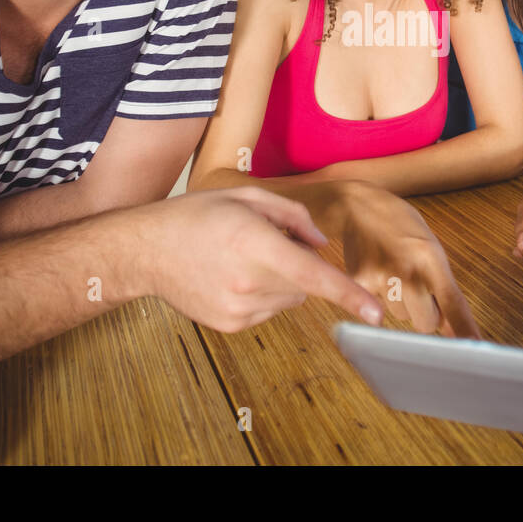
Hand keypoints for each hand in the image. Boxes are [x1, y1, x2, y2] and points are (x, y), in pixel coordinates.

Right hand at [137, 186, 384, 333]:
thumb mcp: (247, 197)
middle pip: (305, 283)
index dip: (349, 295)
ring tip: (240, 259)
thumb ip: (293, 215)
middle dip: (297, 264)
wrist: (146, 250)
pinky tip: (231, 277)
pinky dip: (261, 295)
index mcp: (254, 243)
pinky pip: (268, 311)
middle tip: (262, 243)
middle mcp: (248, 281)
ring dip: (279, 280)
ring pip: (289, 298)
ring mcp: (238, 308)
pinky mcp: (230, 324)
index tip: (376, 314)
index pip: (314, 276)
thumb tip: (320, 243)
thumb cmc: (196, 217)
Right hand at [335, 182, 480, 337]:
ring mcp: (380, 277)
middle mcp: (406, 270)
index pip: (452, 302)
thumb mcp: (430, 248)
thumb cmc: (399, 226)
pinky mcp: (358, 283)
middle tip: (416, 287)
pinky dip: (379, 301)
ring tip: (393, 274)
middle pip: (426, 323)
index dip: (464, 328)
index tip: (473, 347)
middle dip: (425, 313)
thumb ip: (445, 289)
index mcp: (430, 257)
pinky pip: (376, 313)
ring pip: (401, 318)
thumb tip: (457, 332)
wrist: (359, 206)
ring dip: (402, 305)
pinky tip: (377, 276)